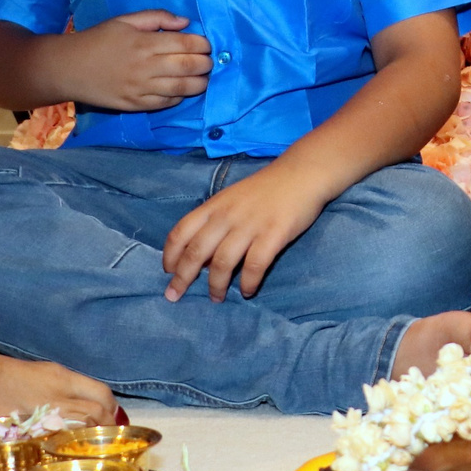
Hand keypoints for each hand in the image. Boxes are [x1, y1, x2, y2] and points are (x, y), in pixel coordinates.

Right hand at [68, 10, 210, 111]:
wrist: (68, 68)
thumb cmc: (98, 39)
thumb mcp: (125, 20)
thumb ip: (157, 17)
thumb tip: (186, 22)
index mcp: (145, 43)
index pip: (187, 44)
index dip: (203, 44)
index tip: (207, 44)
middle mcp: (146, 67)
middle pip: (189, 67)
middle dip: (206, 64)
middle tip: (209, 62)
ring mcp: (141, 89)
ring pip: (182, 89)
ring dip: (199, 84)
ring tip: (203, 78)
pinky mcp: (135, 105)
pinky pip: (166, 103)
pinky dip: (179, 97)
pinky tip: (183, 91)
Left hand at [163, 160, 325, 302]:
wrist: (302, 173)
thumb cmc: (266, 188)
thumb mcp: (232, 198)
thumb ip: (215, 222)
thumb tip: (201, 256)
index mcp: (214, 206)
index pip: (181, 232)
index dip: (170, 255)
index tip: (168, 272)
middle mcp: (226, 216)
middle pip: (196, 252)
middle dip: (182, 278)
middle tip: (175, 296)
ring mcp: (250, 226)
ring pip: (222, 263)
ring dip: (215, 286)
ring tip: (216, 298)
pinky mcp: (273, 235)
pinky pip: (254, 266)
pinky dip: (248, 283)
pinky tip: (248, 291)